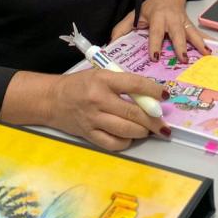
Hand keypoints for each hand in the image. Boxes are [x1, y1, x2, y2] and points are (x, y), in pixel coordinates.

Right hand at [46, 68, 169, 151]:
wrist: (51, 99)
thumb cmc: (80, 84)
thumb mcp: (101, 75)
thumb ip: (123, 83)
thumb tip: (150, 96)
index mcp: (103, 80)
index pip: (135, 84)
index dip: (153, 91)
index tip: (165, 95)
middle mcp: (98, 100)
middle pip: (133, 113)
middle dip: (154, 120)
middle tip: (163, 124)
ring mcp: (93, 119)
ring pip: (126, 130)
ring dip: (143, 131)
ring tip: (147, 129)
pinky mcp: (89, 135)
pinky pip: (114, 143)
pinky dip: (126, 141)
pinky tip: (129, 136)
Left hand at [112, 0, 210, 62]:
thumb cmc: (151, 7)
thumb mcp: (135, 14)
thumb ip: (122, 28)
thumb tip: (110, 44)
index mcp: (157, 17)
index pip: (156, 32)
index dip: (155, 44)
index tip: (156, 56)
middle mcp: (172, 20)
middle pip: (177, 33)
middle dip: (181, 46)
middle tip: (183, 59)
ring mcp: (184, 22)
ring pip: (192, 33)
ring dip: (199, 44)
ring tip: (206, 54)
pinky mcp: (191, 25)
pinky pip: (200, 34)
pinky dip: (208, 41)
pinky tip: (214, 50)